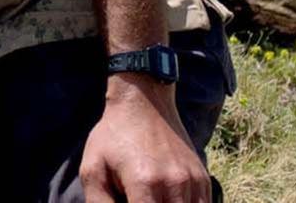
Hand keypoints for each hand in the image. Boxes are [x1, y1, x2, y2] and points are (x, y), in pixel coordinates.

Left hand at [79, 79, 209, 202]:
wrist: (144, 101)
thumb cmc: (113, 136)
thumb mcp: (92, 168)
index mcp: (144, 182)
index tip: (127, 202)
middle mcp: (174, 183)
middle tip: (137, 198)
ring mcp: (193, 181)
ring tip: (151, 197)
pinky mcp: (203, 177)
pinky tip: (167, 200)